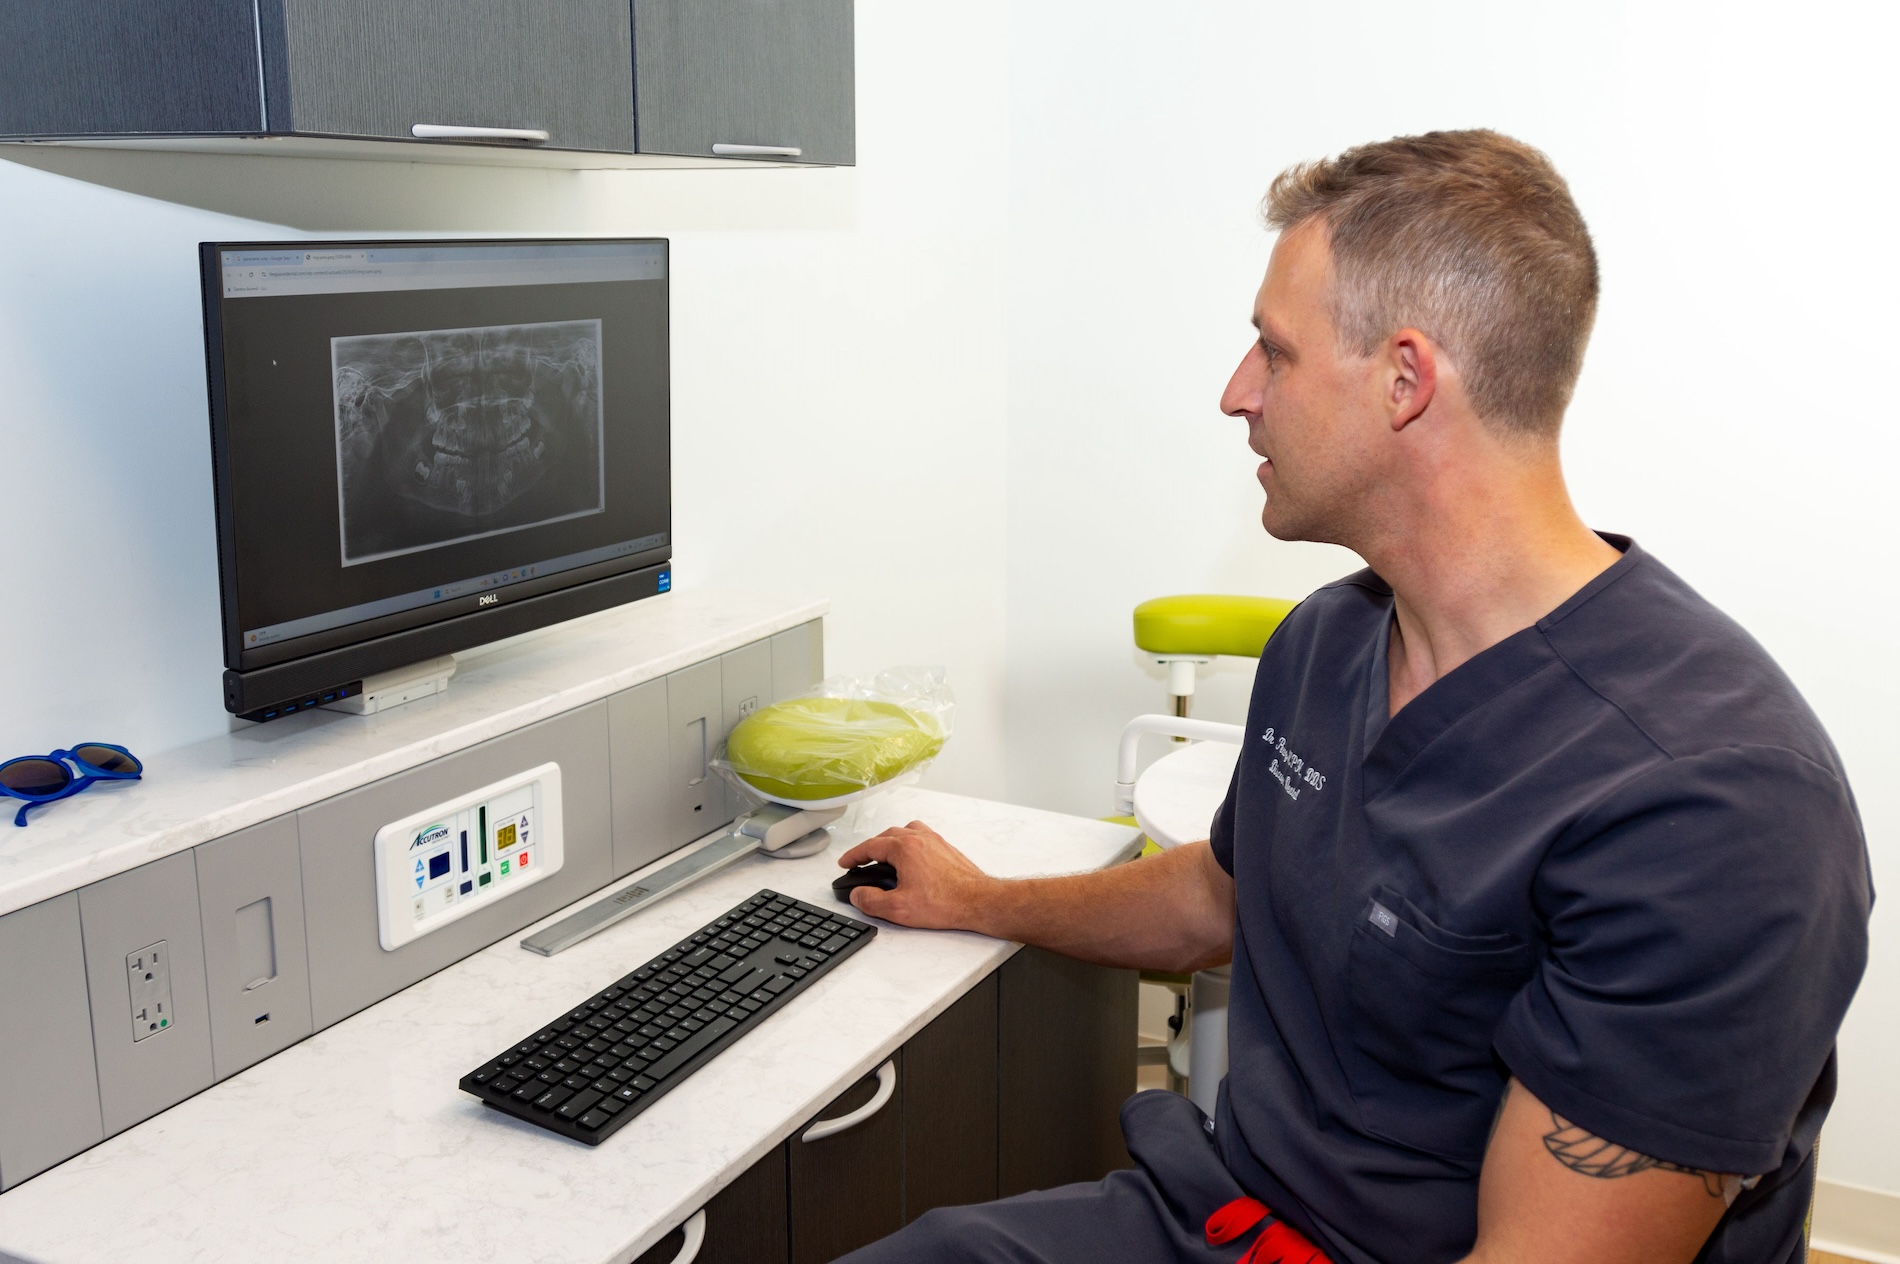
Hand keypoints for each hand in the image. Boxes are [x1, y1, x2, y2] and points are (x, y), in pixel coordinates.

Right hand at [836, 820, 995, 929]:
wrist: (978, 902)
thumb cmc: (946, 903)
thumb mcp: (898, 909)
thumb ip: (871, 901)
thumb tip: (858, 894)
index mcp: (904, 848)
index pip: (870, 847)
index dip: (853, 856)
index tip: (845, 863)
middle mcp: (920, 838)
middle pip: (886, 836)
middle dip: (869, 849)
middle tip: (860, 862)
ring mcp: (935, 841)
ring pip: (905, 831)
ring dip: (890, 841)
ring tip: (883, 856)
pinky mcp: (946, 848)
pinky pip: (921, 836)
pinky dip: (908, 842)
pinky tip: (910, 858)